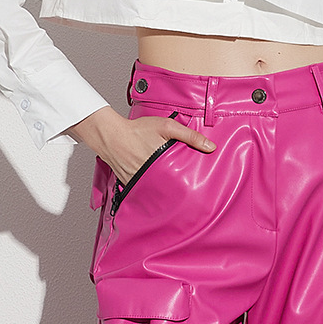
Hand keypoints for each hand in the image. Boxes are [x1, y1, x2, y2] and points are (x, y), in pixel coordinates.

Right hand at [68, 105, 215, 184]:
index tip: (200, 192)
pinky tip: (156, 189)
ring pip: (156, 192)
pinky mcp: (130, 184)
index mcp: (162, 165)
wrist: (111, 134)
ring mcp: (139, 183)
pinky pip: (143, 191)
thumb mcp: (167, 127)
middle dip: (179, 193)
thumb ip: (189, 136)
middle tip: (190, 196)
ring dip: (164, 193)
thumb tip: (211, 147)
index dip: (190, 188)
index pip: (181, 184)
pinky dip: (150, 190)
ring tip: (175, 195)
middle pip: (170, 190)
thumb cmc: (138, 130)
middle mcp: (150, 177)